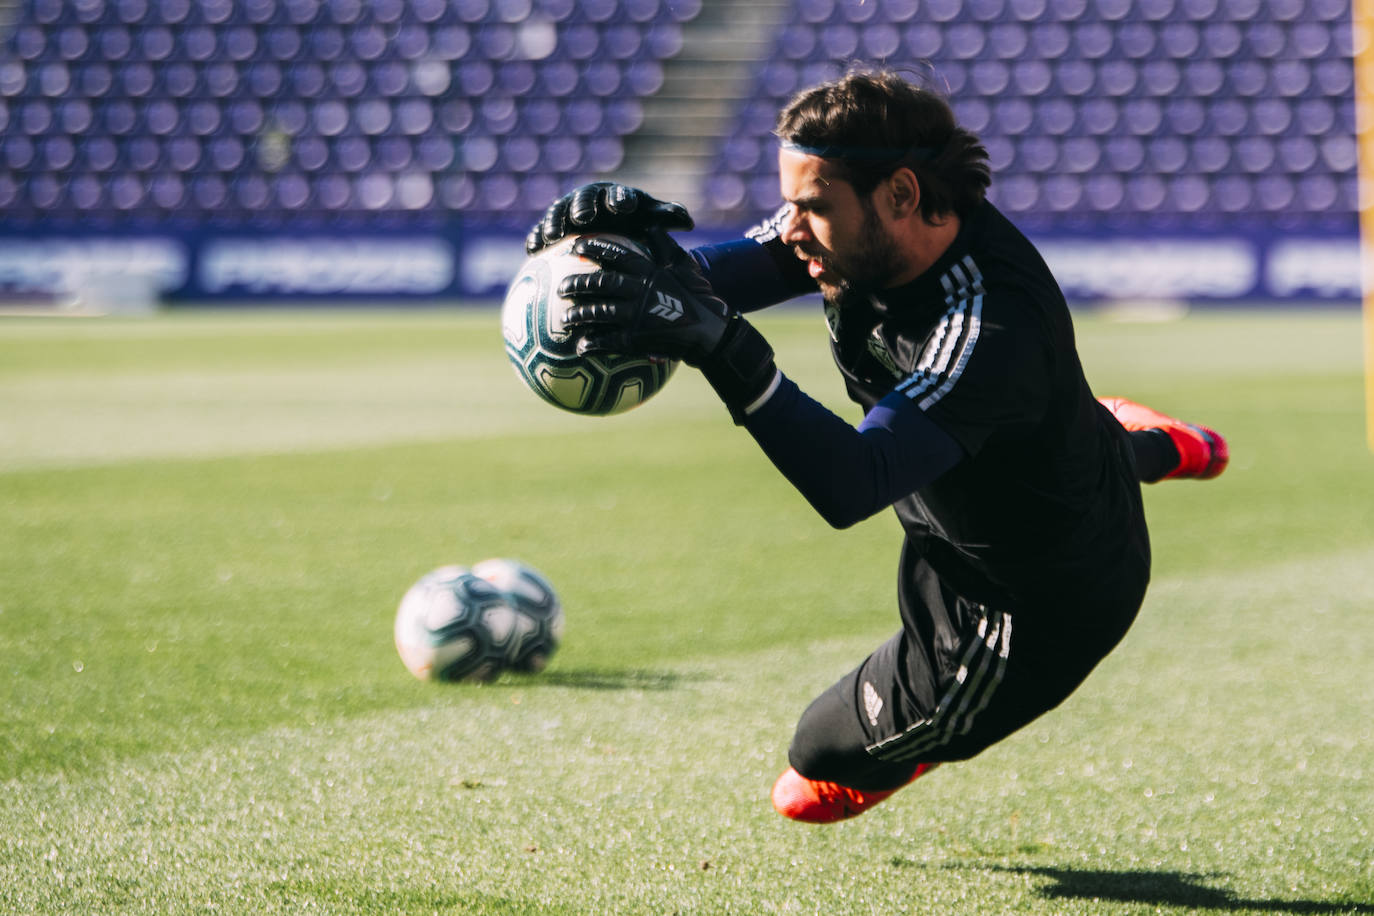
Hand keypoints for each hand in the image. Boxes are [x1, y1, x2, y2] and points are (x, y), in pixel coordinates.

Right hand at [525, 183, 693, 253]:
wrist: (613, 230)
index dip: (621, 199)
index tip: (623, 207)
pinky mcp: (554, 224)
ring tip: (551, 236)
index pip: (621, 196)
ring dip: (554, 222)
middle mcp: (591, 199)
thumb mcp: (654, 222)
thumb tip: (687, 221)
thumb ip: (669, 218)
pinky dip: (536, 237)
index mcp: (618, 197)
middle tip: (582, 218)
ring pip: (559, 212)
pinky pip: (542, 230)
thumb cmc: (637, 226)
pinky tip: (531, 251)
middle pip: (585, 200)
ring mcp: (569, 210)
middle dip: (582, 206)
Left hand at [559, 231, 776, 418]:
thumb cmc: (698, 295)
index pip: (615, 254)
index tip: (574, 246)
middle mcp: (638, 291)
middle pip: (600, 284)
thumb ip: (664, 245)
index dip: (592, 248)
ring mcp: (635, 316)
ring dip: (578, 315)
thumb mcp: (684, 264)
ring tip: (565, 319)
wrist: (710, 332)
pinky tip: (580, 347)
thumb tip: (650, 224)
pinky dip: (592, 343)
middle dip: (577, 284)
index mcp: (648, 270)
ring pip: (598, 312)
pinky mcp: (636, 339)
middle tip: (561, 287)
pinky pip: (607, 341)